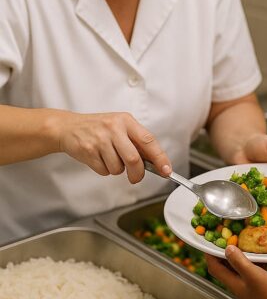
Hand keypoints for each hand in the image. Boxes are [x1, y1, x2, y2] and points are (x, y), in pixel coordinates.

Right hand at [57, 111, 171, 182]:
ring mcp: (100, 139)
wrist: (68, 127)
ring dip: (116, 169)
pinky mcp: (88, 150)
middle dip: (137, 174)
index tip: (166, 170)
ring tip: (108, 157)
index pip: (148, 141)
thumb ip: (136, 141)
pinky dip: (104, 170)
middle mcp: (114, 128)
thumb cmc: (98, 128)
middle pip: (133, 159)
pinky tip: (98, 158)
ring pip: (118, 168)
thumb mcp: (119, 127)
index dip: (160, 158)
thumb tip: (156, 162)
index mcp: (126, 121)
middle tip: (136, 177)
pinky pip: (104, 171)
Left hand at [206, 246, 266, 298]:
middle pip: (233, 268)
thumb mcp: (253, 275)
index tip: (212, 242)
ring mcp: (257, 289)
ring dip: (256, 259)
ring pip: (252, 270)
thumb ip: (239, 261)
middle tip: (237, 238)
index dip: (211, 255)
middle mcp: (243, 286)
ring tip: (260, 246)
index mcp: (235, 283)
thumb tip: (227, 249)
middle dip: (233, 253)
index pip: (216, 268)